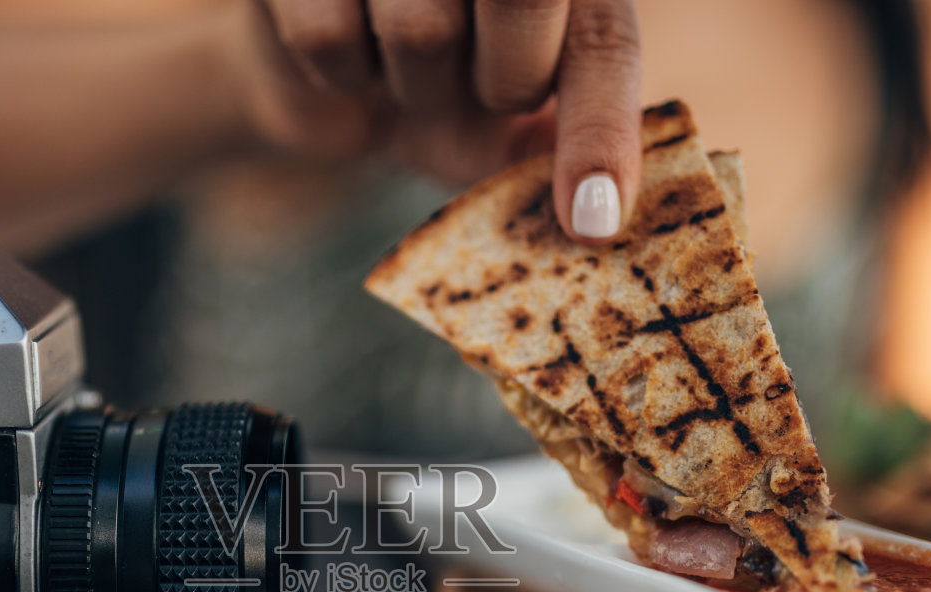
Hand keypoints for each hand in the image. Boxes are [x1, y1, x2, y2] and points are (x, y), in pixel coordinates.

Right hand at [228, 0, 641, 242]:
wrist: (328, 75)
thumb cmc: (440, 92)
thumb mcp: (506, 134)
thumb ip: (552, 151)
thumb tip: (598, 207)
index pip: (602, 37)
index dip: (602, 129)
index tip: (595, 221)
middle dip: (504, 79)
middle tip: (480, 89)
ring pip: (420, 31)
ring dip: (413, 87)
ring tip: (404, 69)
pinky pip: (330, 39)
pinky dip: (339, 76)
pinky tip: (347, 55)